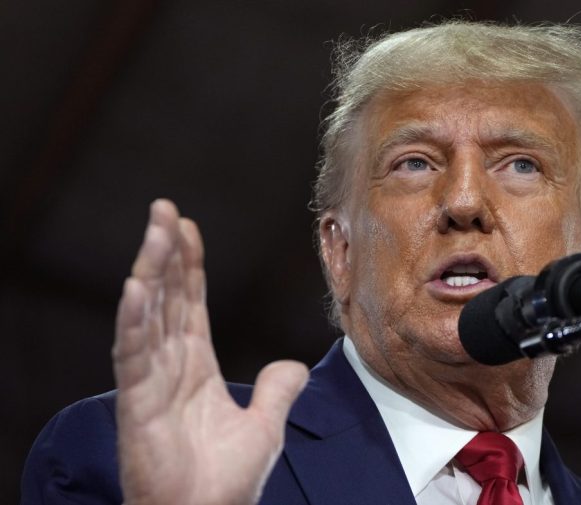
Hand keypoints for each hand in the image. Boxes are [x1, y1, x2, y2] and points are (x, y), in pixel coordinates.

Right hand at [112, 199, 307, 504]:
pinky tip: (135, 286)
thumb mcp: (265, 425)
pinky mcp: (137, 405)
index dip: (189, 265)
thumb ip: (278, 390)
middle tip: (163, 208)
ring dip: (150, 271)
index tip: (187, 226)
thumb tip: (293, 364)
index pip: (190, 303)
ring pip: (148, 315)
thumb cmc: (226, 480)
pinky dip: (133, 321)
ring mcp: (150, 383)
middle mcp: (169, 367)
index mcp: (195, 367)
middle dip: (165, 252)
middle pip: (166, 297)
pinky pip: (133, 355)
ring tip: (155, 231)